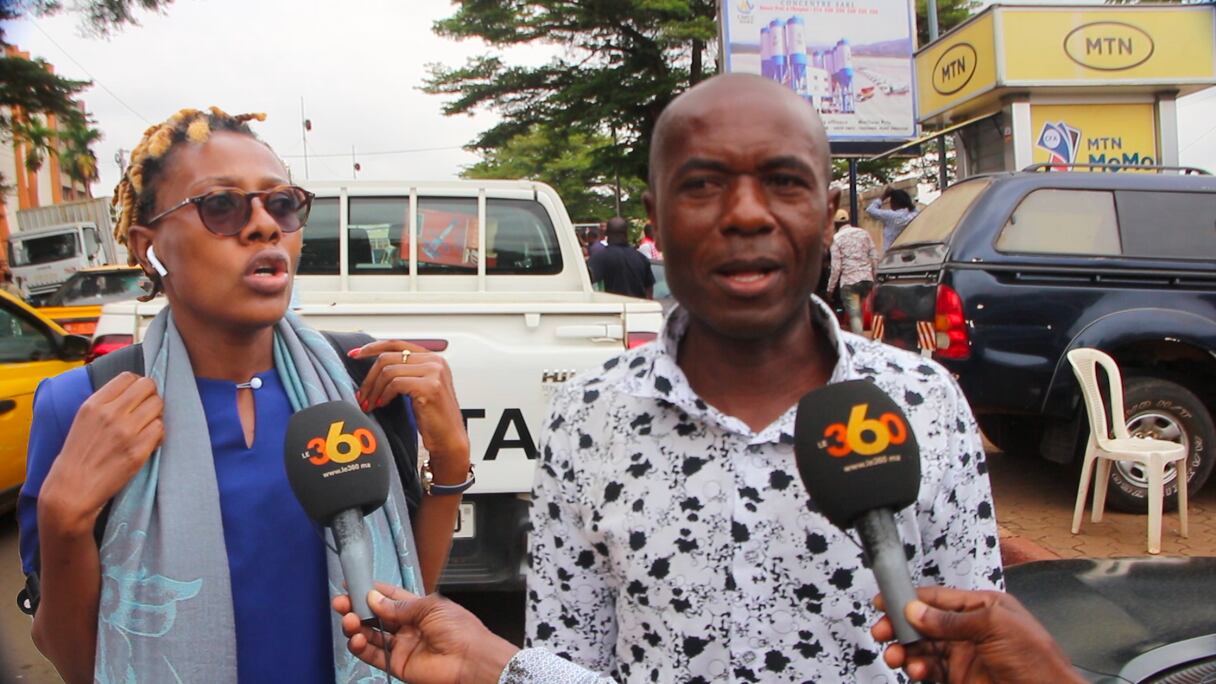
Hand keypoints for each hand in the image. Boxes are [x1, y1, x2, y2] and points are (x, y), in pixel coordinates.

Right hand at [40, 372, 162, 533]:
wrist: (71, 489)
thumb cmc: (78, 455)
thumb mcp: (84, 420)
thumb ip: (107, 403)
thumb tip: (136, 389)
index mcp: (94, 404)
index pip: (129, 377)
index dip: (137, 385)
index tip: (136, 396)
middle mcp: (110, 414)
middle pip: (148, 386)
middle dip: (150, 397)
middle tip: (146, 411)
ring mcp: (126, 432)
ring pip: (158, 406)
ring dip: (156, 415)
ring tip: (145, 427)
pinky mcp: (138, 450)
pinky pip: (161, 429)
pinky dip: (157, 435)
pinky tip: (147, 442)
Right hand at [333, 583, 517, 683]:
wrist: (471, 660)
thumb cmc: (460, 629)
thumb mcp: (430, 607)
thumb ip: (399, 606)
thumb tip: (374, 598)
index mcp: (418, 608)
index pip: (389, 596)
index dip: (370, 590)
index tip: (351, 584)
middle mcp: (407, 626)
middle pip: (375, 615)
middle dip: (356, 608)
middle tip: (342, 603)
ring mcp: (402, 646)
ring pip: (370, 635)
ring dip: (356, 627)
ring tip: (349, 621)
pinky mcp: (398, 664)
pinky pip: (374, 655)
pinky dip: (361, 648)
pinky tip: (356, 640)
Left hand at [349, 340, 470, 479]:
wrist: (449, 438)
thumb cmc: (434, 417)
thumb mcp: (419, 388)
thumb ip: (405, 372)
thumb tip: (375, 368)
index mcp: (433, 358)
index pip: (396, 344)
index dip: (372, 347)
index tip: (355, 355)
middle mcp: (435, 362)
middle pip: (388, 358)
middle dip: (369, 378)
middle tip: (361, 395)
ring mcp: (434, 373)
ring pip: (389, 371)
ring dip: (373, 390)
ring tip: (370, 404)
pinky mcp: (430, 386)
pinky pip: (395, 384)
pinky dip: (384, 395)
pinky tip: (383, 404)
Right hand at [871, 587, 1084, 683]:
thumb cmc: (1037, 662)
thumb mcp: (995, 627)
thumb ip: (951, 619)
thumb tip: (915, 610)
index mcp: (982, 608)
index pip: (938, 598)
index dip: (910, 598)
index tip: (884, 600)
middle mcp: (970, 630)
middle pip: (924, 623)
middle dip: (900, 626)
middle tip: (883, 631)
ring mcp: (963, 656)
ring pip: (922, 648)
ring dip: (905, 649)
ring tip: (897, 656)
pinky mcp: (959, 679)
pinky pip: (929, 670)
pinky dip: (917, 669)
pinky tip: (915, 669)